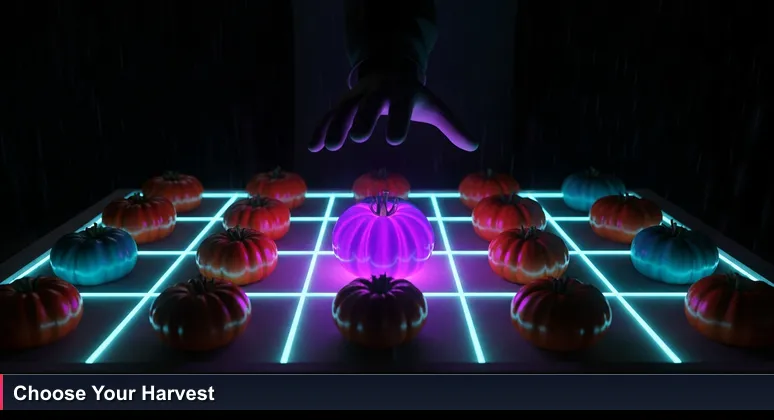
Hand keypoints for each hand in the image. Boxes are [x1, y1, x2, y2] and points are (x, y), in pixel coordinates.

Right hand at [309, 73, 477, 151]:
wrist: (389, 70)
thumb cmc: (414, 96)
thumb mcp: (434, 107)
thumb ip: (452, 127)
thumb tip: (474, 145)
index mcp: (402, 94)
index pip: (400, 109)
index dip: (397, 123)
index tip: (394, 141)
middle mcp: (377, 93)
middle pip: (368, 105)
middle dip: (362, 119)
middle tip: (357, 137)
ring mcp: (357, 97)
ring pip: (343, 110)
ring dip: (335, 127)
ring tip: (329, 147)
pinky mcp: (343, 104)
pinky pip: (329, 116)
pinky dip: (321, 129)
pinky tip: (313, 147)